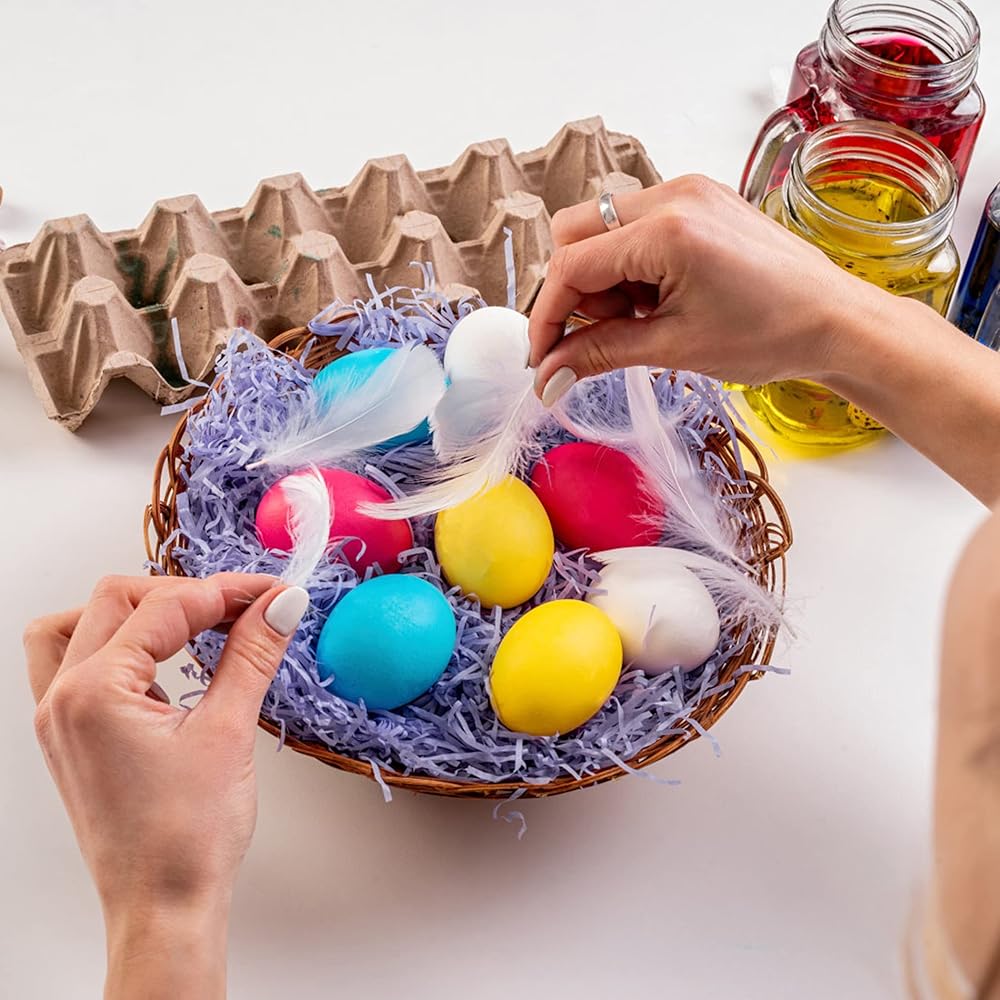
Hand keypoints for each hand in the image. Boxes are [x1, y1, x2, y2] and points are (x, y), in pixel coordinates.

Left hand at [25, 573, 308, 999]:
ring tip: (192, 625)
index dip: (226, 591)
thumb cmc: (186, 838)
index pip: (164, 607)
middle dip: (187, 594)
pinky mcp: (72, 736)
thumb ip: (251, 654)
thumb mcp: (229, 731)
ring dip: (136, 612)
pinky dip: (121, 646)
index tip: (272, 592)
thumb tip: (279, 604)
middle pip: (116, 600)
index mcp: (93, 692)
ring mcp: (60, 719)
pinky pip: (79, 663)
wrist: (163, 908)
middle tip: (246, 607)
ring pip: (80, 625)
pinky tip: (166, 664)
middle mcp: (62, 699)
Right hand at [527, 175, 882, 404]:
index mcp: (667, 229)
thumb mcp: (674, 348)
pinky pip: (636, 224)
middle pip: (576, 233)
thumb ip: (600, 354)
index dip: (547, 317)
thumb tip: (549, 376)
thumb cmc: (771, 333)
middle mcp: (672, 194)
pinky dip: (631, 264)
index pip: (571, 266)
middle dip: (575, 290)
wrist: (835, 321)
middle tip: (607, 331)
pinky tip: (661, 297)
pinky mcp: (700, 199)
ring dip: (604, 278)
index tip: (544, 359)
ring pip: (602, 227)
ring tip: (647, 316)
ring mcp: (688, 190)